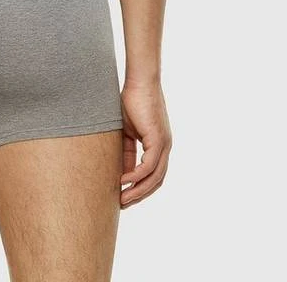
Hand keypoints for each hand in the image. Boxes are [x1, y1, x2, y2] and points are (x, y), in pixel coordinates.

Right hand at [119, 79, 171, 207]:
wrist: (140, 81)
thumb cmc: (131, 101)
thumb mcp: (126, 131)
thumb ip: (126, 151)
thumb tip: (121, 172)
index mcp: (158, 146)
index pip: (152, 175)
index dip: (139, 188)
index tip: (123, 198)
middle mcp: (165, 148)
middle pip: (156, 181)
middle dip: (139, 196)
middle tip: (122, 205)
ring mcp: (164, 144)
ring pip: (155, 177)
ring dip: (138, 191)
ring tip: (121, 199)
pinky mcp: (158, 139)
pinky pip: (149, 165)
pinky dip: (136, 176)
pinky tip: (123, 181)